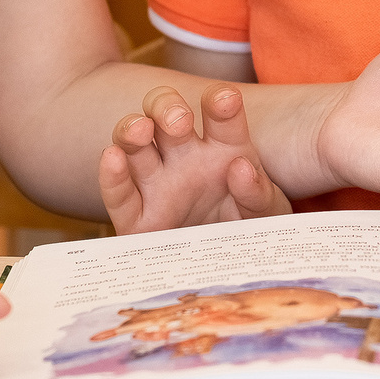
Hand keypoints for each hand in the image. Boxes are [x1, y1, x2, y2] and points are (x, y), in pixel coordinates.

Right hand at [101, 83, 289, 232]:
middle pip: (165, 113)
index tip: (225, 100)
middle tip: (179, 121)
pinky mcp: (138, 220)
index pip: (220, 114)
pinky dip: (112, 176)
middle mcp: (186, 158)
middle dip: (166, 107)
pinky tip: (111, 157)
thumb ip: (258, 193)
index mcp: (224, 148)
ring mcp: (159, 185)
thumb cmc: (254, 235)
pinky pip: (120, 195)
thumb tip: (240, 168)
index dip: (219, 103)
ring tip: (141, 129)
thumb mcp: (268, 214)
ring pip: (135, 142)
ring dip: (133, 128)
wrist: (233, 278)